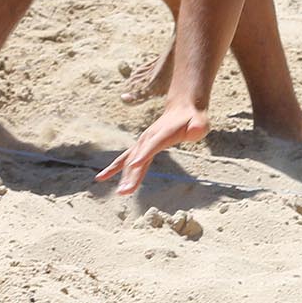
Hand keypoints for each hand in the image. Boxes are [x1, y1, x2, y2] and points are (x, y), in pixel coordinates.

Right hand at [96, 102, 211, 195]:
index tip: (135, 164)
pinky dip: (114, 169)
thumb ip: (198, 126)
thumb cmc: (193, 118)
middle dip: (131, 175)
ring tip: (119, 193)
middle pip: (138, 157)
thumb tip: (197, 130)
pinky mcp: (140, 147)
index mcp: (163, 133)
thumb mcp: (200, 121)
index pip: (153, 145)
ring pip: (129, 160)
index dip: (144, 154)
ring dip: (123, 176)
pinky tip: (101, 178)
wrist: (182, 109)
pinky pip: (125, 159)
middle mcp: (149, 138)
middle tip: (125, 192)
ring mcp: (142, 142)